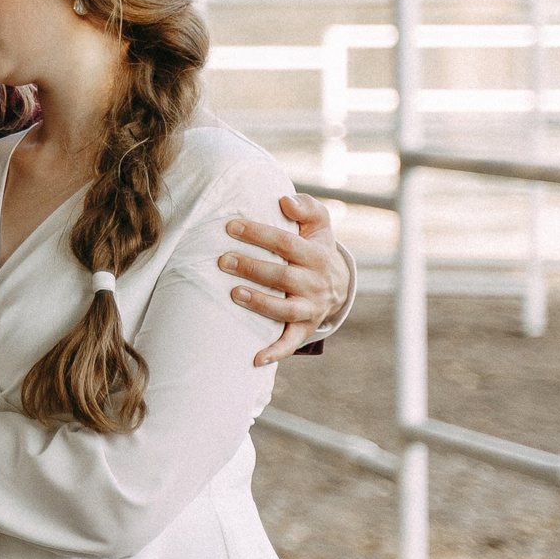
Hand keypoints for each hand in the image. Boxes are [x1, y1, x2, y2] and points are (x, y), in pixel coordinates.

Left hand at [219, 193, 350, 366]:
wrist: (337, 282)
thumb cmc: (316, 246)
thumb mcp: (319, 224)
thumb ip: (306, 207)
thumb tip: (284, 200)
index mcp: (317, 256)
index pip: (285, 243)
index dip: (258, 234)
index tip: (230, 226)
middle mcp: (315, 284)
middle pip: (282, 276)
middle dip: (251, 267)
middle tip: (222, 260)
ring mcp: (310, 308)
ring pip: (284, 310)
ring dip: (259, 303)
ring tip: (233, 293)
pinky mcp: (304, 328)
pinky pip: (290, 342)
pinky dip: (275, 352)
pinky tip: (254, 358)